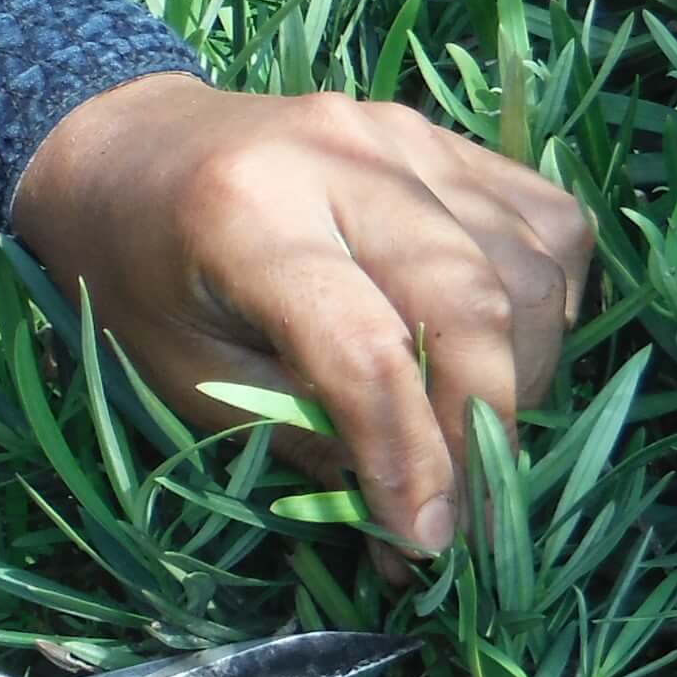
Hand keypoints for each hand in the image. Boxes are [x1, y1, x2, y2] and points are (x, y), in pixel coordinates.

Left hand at [10, 78, 595, 558]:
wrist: (128, 149)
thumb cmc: (136, 276)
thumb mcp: (183, 376)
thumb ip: (300, 436)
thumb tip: (416, 519)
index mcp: (246, 212)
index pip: (366, 350)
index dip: (410, 455)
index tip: (427, 540)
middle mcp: (339, 155)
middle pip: (471, 302)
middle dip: (484, 430)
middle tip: (465, 515)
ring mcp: (403, 136)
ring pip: (531, 268)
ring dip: (523, 377)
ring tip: (469, 436)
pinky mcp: (442, 139)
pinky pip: (548, 224)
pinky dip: (547, 307)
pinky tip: (498, 354)